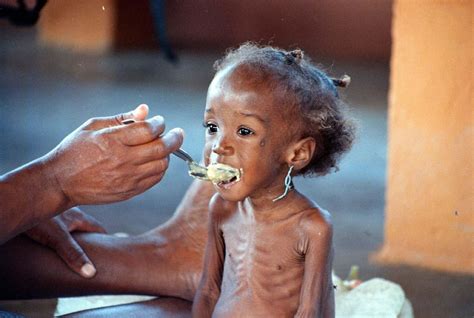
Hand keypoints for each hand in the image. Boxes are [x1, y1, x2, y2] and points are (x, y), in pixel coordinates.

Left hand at [25, 207, 106, 277]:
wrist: (18, 199)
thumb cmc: (37, 216)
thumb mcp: (58, 237)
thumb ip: (74, 254)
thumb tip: (91, 272)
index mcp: (78, 216)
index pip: (97, 228)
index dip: (104, 238)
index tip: (109, 248)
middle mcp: (69, 211)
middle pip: (84, 225)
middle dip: (88, 236)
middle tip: (91, 250)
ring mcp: (56, 210)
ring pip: (69, 222)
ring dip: (72, 231)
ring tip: (70, 244)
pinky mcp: (43, 212)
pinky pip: (55, 220)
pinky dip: (57, 228)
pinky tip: (50, 234)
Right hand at [45, 104, 183, 205]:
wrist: (60, 182)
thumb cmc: (75, 150)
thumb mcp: (93, 126)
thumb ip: (122, 118)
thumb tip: (145, 110)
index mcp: (113, 141)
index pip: (149, 130)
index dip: (159, 123)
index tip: (159, 121)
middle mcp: (122, 160)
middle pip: (161, 148)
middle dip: (174, 138)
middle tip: (178, 133)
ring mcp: (127, 178)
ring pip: (161, 165)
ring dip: (167, 154)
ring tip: (163, 148)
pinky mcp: (128, 192)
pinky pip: (154, 180)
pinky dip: (160, 169)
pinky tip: (156, 162)